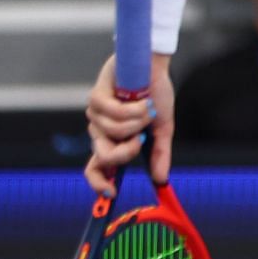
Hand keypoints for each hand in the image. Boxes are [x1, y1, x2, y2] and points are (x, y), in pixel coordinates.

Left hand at [84, 54, 174, 192]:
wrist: (154, 65)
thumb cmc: (156, 94)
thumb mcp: (163, 128)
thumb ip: (160, 154)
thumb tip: (161, 180)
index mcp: (113, 140)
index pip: (95, 169)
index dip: (98, 183)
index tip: (111, 193)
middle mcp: (100, 130)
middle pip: (105, 156)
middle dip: (128, 149)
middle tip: (142, 137)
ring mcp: (95, 115)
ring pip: (114, 133)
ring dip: (138, 120)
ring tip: (144, 106)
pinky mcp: (95, 98)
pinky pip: (114, 114)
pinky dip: (133, 108)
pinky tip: (141, 98)